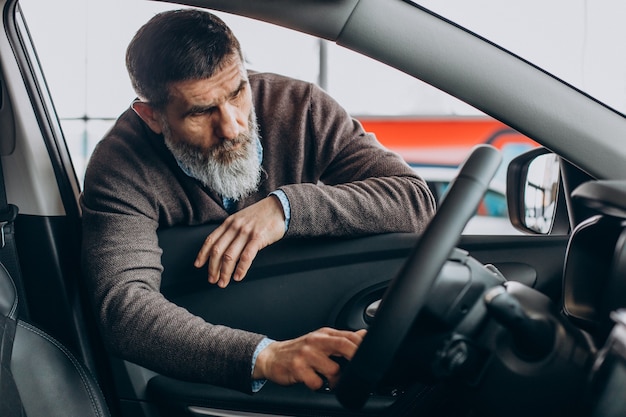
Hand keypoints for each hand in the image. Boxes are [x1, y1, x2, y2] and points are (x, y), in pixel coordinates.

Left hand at [194, 196, 285, 286]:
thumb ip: (232, 230)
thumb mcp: (242, 218)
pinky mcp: (258, 238)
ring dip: (224, 272)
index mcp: (229, 222)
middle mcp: (235, 227)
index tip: (198, 265)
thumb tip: (224, 248)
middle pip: (217, 250)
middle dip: (212, 268)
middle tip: (212, 279)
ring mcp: (246, 232)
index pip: (211, 240)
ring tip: (223, 282)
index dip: (202, 254)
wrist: (280, 207)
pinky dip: (240, 269)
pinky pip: (246, 257)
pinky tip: (238, 277)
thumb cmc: (262, 215)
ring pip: (230, 256)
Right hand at [252, 327, 366, 389]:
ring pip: (333, 369)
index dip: (362, 345)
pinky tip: (315, 381)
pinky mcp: (297, 368)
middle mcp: (316, 341)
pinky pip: (317, 382)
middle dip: (355, 357)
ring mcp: (307, 354)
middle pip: (344, 346)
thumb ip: (341, 339)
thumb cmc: (299, 350)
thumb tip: (363, 335)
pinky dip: (318, 386)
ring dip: (335, 380)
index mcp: (324, 334)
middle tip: (359, 370)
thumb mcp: (320, 340)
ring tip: (330, 380)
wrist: (272, 356)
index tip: (371, 354)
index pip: (349, 336)